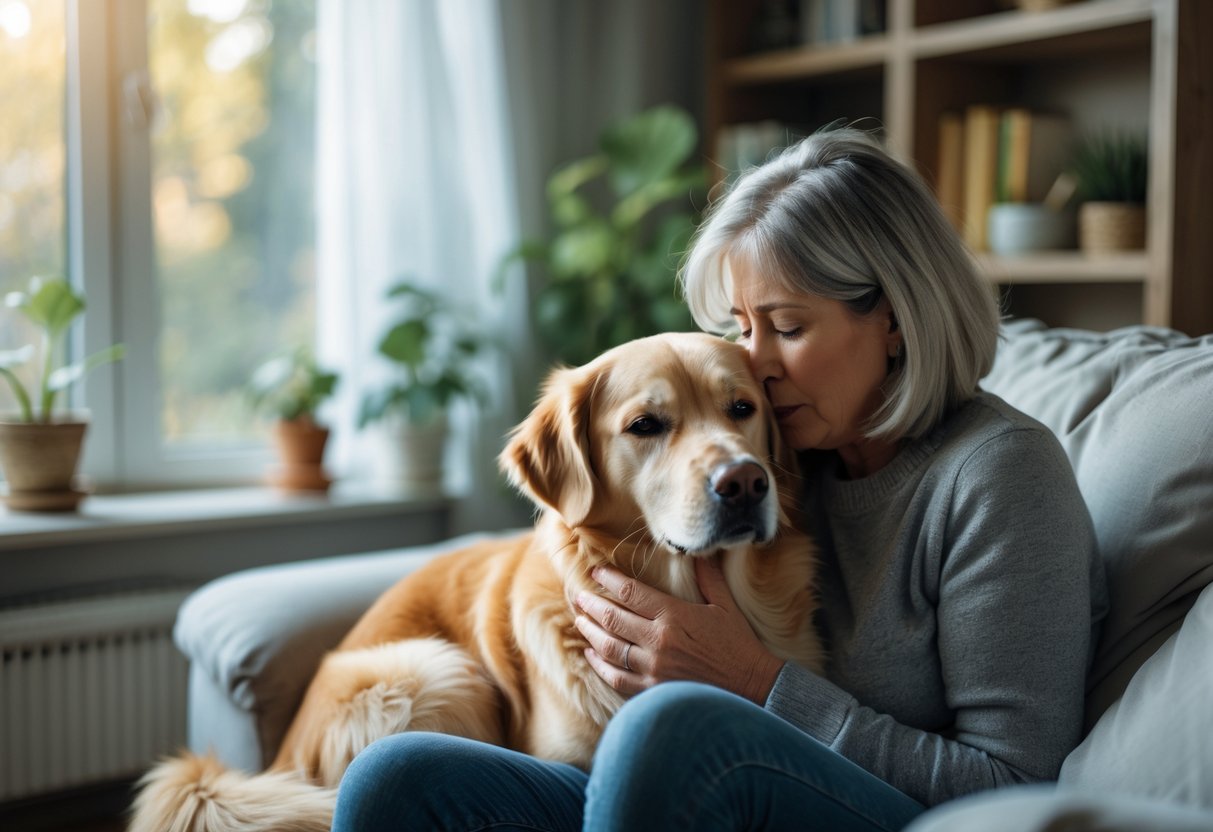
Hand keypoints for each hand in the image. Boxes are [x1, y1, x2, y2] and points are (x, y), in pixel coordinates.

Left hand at [573, 555, 784, 704]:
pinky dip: (599, 665)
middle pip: (612, 617)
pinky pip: (616, 676)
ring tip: (580, 621)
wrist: (752, 687)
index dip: (609, 580)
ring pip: (608, 646)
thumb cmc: (739, 644)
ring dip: (590, 632)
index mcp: (674, 615)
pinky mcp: (653, 690)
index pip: (630, 592)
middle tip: (578, 596)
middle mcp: (658, 640)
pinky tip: (591, 655)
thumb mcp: (725, 605)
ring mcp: (653, 667)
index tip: (596, 572)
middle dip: (590, 604)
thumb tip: (697, 551)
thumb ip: (707, 577)